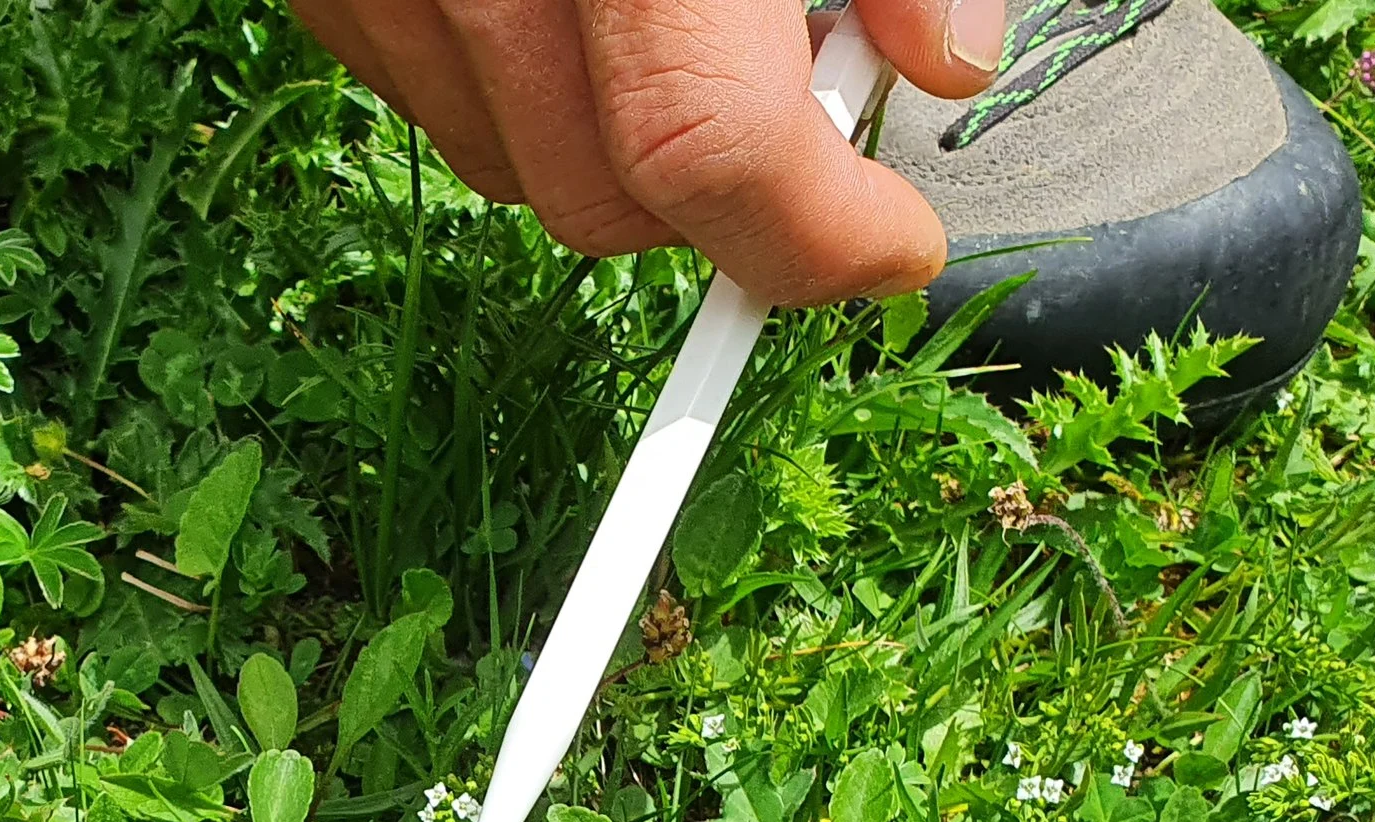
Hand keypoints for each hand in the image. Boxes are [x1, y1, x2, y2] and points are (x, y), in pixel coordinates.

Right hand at [287, 0, 1006, 305]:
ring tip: (661, 26)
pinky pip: (428, 100)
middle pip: (606, 201)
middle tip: (794, 121)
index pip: (706, 150)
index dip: (815, 236)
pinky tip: (559, 4)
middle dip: (717, 208)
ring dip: (610, 150)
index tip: (891, 246)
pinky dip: (509, 90)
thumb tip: (947, 67)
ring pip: (510, 173)